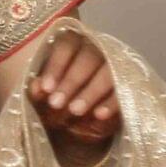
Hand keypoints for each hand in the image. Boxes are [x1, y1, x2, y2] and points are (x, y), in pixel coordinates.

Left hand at [28, 27, 120, 152]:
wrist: (74, 121)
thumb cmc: (53, 101)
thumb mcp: (41, 97)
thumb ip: (36, 91)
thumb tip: (37, 88)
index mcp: (71, 44)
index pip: (66, 46)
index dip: (56, 66)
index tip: (46, 89)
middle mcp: (96, 49)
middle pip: (88, 58)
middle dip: (71, 81)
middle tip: (56, 104)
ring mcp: (115, 64)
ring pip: (108, 72)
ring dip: (91, 92)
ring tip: (75, 111)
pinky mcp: (128, 84)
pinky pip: (124, 90)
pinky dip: (111, 103)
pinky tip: (98, 115)